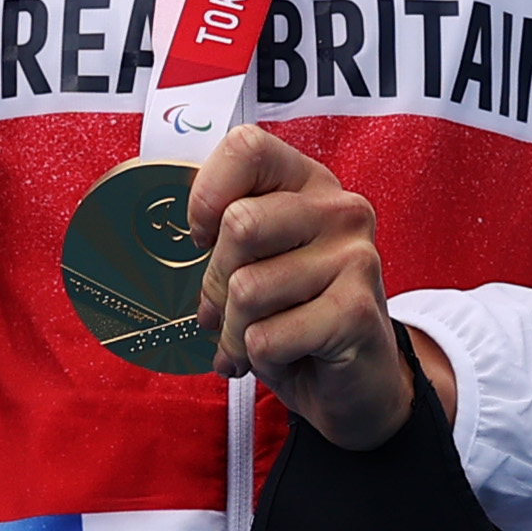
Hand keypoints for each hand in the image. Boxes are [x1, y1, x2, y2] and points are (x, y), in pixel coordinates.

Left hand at [188, 125, 452, 449]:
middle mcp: (340, 209)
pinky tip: (286, 356)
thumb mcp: (261, 261)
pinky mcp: (356, 311)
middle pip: (239, 224)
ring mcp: (355, 258)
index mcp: (310, 183)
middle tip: (224, 312)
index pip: (246, 147)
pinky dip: (260, 358)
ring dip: (236, 331)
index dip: (208, 195)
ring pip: (246, 289)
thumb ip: (227, 231)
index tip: (205, 238)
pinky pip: (266, 336)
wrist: (358, 382)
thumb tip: (173, 234)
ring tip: (257, 340)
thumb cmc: (298, 316)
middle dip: (216, 283)